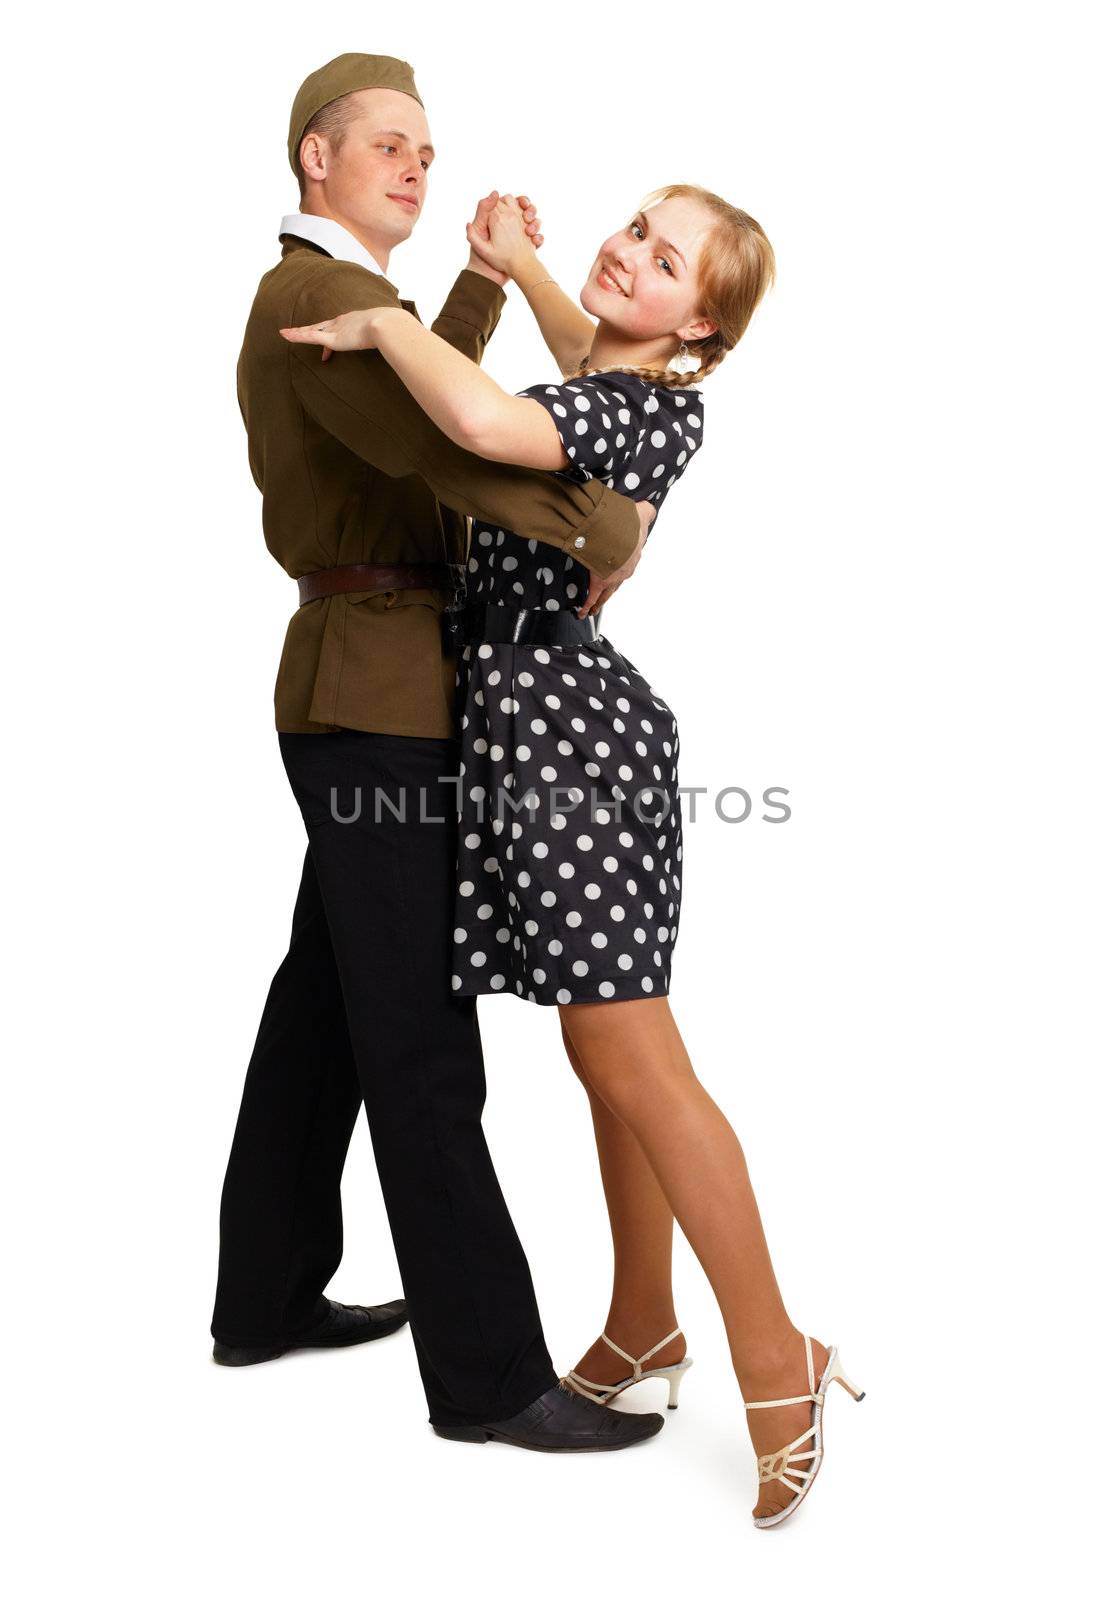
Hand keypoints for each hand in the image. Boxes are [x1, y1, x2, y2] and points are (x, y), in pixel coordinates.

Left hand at [278, 306, 388, 360]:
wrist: (388, 326)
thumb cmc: (392, 331)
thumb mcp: (389, 336)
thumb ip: (391, 340)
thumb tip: (402, 345)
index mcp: (354, 320)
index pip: (338, 328)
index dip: (330, 336)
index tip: (326, 350)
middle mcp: (342, 322)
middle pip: (321, 327)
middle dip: (309, 330)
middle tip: (296, 332)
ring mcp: (336, 329)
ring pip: (311, 331)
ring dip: (298, 333)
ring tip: (284, 333)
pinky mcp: (333, 338)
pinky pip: (310, 337)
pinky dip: (297, 336)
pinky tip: (286, 336)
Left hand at [466, 191, 543, 282]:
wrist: (488, 278)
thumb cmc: (478, 255)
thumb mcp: (479, 229)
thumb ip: (484, 209)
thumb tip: (496, 192)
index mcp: (498, 218)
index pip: (512, 201)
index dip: (519, 200)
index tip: (522, 205)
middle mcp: (510, 225)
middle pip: (526, 209)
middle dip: (531, 210)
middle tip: (527, 219)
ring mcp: (519, 236)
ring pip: (534, 222)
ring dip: (536, 224)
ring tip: (530, 233)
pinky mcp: (526, 248)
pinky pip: (537, 238)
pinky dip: (539, 238)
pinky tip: (534, 243)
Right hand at [576, 501, 654, 618]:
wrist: (619, 533)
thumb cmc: (629, 524)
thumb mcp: (641, 515)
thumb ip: (646, 512)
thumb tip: (648, 509)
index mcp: (633, 554)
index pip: (627, 564)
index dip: (621, 569)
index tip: (617, 572)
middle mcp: (625, 570)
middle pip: (617, 584)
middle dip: (611, 590)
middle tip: (605, 597)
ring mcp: (613, 578)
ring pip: (606, 593)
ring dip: (600, 602)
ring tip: (594, 609)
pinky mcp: (600, 582)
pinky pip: (592, 597)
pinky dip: (587, 606)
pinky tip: (583, 612)